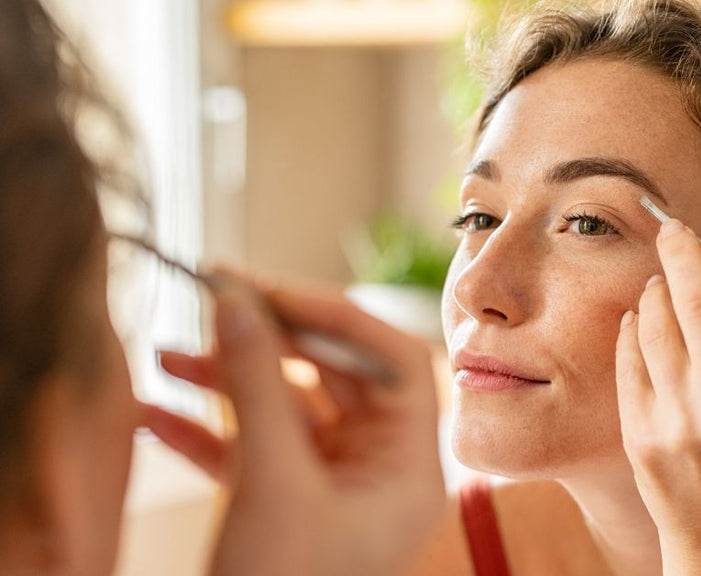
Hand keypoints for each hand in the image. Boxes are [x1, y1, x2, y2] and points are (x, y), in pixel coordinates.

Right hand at [145, 272, 444, 575]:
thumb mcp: (271, 482)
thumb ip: (258, 385)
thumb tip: (239, 301)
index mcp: (409, 468)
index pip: (396, 361)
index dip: (337, 316)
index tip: (270, 289)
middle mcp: (378, 473)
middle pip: (334, 379)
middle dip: (271, 342)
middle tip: (216, 304)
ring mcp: (333, 491)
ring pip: (286, 413)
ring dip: (228, 382)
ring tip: (169, 355)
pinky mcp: (287, 510)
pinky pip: (253, 453)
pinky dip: (208, 431)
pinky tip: (157, 413)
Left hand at [615, 220, 700, 574]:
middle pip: (698, 297)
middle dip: (683, 251)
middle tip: (673, 230)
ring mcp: (679, 419)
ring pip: (656, 321)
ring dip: (656, 289)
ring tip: (662, 281)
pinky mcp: (641, 434)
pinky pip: (629, 358)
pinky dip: (633, 328)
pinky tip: (639, 318)